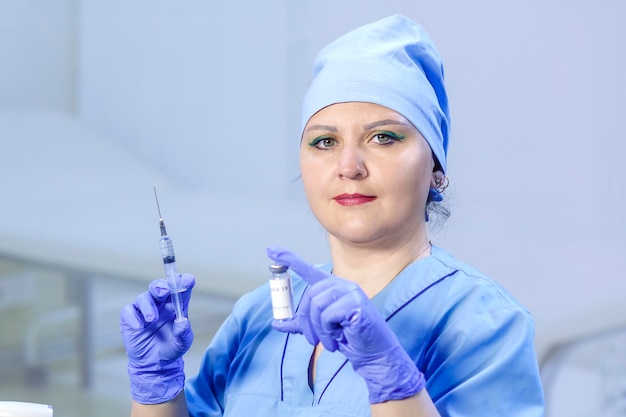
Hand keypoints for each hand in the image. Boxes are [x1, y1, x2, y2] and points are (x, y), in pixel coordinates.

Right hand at [120, 274, 194, 403]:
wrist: (155, 364)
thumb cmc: (171, 348)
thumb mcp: (182, 343)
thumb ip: (183, 333)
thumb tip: (183, 322)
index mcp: (176, 305)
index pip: (180, 287)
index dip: (184, 281)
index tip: (188, 280)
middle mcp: (160, 303)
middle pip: (159, 286)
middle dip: (161, 285)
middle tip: (164, 291)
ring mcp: (144, 309)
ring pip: (144, 297)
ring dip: (148, 306)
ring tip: (152, 319)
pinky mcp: (130, 317)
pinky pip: (128, 310)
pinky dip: (133, 316)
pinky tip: (139, 326)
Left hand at [266, 247, 424, 403]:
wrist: (372, 353)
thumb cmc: (349, 338)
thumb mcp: (320, 330)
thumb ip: (301, 324)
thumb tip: (277, 323)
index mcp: (332, 288)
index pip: (308, 270)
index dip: (289, 259)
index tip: (271, 250)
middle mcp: (341, 285)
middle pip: (310, 295)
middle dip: (307, 321)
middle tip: (313, 339)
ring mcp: (350, 292)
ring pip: (317, 305)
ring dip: (319, 329)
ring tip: (329, 340)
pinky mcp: (356, 303)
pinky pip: (328, 315)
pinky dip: (328, 331)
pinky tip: (338, 338)